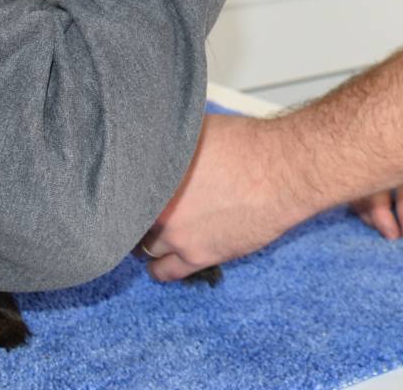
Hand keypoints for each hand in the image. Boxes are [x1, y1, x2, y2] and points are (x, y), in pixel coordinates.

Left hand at [142, 113, 312, 281]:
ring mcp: (175, 233)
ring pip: (144, 247)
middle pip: (127, 219)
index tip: (132, 193)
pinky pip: (165, 271)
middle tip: (147, 211)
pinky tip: (163, 260)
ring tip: (158, 232)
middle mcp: (158, 205)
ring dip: (149, 240)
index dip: (126, 191)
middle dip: (137, 215)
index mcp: (154, 173)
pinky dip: (161, 267)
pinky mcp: (196, 255)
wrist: (282, 171)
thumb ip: (170, 142)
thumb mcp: (198, 130)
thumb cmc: (248, 146)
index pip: (120, 189)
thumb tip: (157, 142)